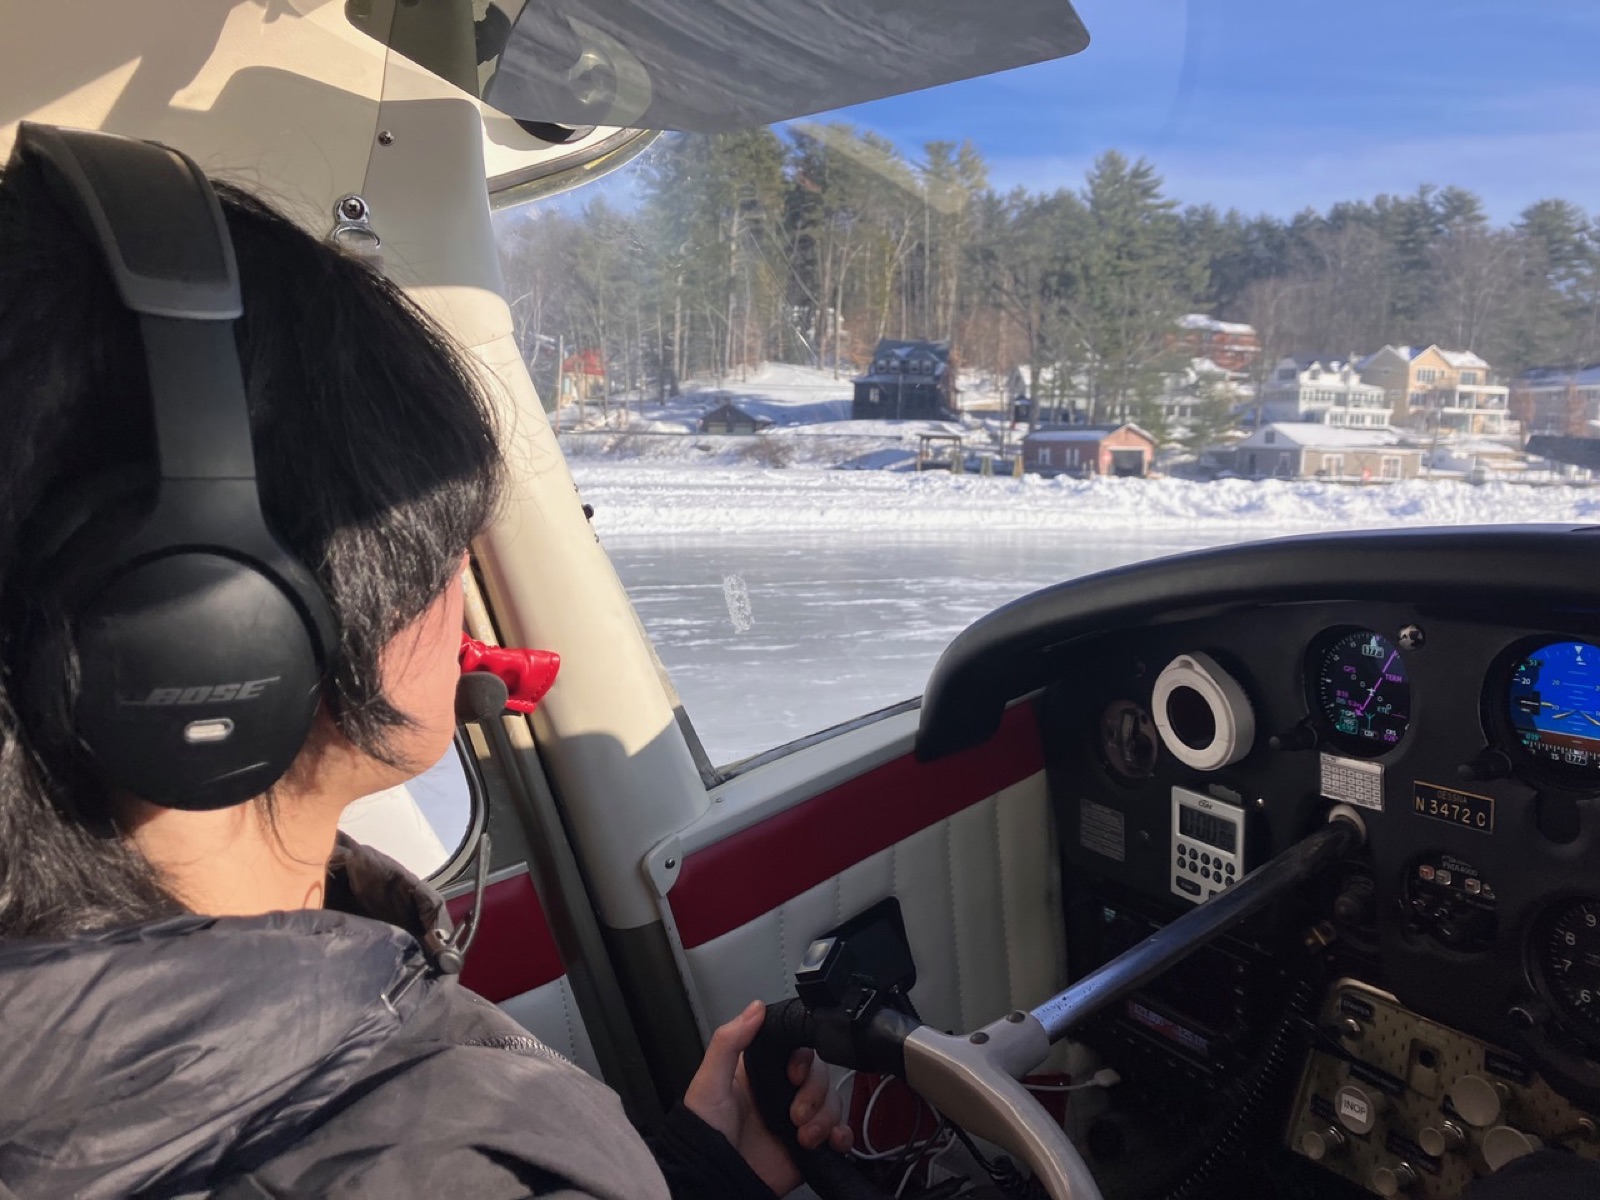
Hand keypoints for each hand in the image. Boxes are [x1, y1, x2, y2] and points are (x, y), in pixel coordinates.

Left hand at [683, 999, 853, 1195]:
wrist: (715, 1180)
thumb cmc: (704, 1133)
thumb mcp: (710, 1081)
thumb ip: (729, 1041)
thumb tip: (756, 1008)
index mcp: (762, 1073)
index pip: (798, 1052)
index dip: (803, 1060)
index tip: (793, 1074)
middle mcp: (783, 1094)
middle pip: (821, 1076)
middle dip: (815, 1093)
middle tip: (795, 1114)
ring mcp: (798, 1121)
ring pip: (832, 1103)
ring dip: (825, 1117)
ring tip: (804, 1136)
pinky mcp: (810, 1147)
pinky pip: (839, 1133)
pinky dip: (842, 1134)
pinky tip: (831, 1140)